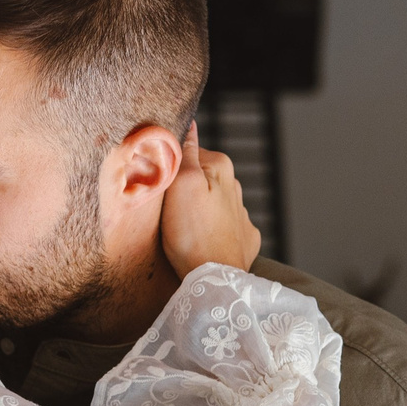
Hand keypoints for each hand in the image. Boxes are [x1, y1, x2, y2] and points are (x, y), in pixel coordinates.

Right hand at [158, 125, 259, 277]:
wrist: (215, 280)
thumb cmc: (191, 234)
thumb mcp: (180, 185)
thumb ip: (186, 153)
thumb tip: (191, 125)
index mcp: (221, 167)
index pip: (189, 154)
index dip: (170, 169)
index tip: (160, 188)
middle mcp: (236, 187)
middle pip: (201, 179)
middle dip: (185, 189)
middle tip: (167, 211)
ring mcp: (243, 215)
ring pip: (212, 203)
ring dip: (199, 210)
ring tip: (183, 230)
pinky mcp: (246, 239)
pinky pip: (224, 227)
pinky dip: (212, 231)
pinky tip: (201, 242)